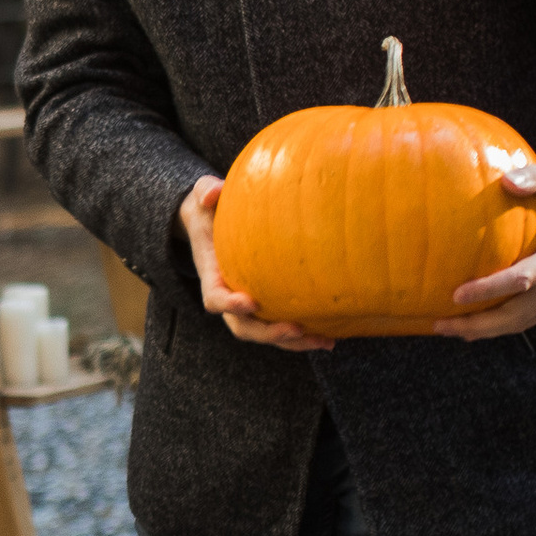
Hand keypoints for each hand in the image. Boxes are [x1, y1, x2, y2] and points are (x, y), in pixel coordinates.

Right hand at [179, 175, 334, 352]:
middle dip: (268, 333)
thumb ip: (206, 192)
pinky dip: (303, 335)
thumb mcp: (204, 196)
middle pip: (243, 327)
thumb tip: (213, 193)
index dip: (230, 304)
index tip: (250, 303)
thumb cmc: (210, 209)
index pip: (215, 298)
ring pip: (265, 333)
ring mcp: (246, 305)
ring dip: (293, 342)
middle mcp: (228, 296)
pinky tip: (331, 336)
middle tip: (295, 329)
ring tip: (324, 342)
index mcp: (212, 275)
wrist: (210, 224)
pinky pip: (281, 325)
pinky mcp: (265, 305)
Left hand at [436, 161, 535, 339]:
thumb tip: (506, 181)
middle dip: (480, 324)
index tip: (456, 294)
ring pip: (524, 321)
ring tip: (447, 329)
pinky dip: (499, 324)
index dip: (492, 289)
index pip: (527, 278)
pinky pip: (528, 316)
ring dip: (486, 329)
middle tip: (440, 324)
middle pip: (522, 313)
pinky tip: (470, 324)